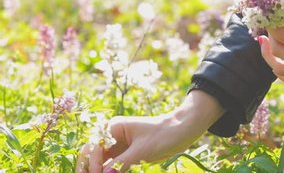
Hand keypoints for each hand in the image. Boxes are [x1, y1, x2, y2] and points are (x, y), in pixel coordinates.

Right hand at [76, 90, 223, 172]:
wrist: (183, 131)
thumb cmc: (164, 134)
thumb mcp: (141, 151)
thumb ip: (120, 164)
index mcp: (113, 128)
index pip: (93, 147)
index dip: (91, 163)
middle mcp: (112, 136)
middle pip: (91, 154)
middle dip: (87, 167)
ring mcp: (118, 146)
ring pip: (99, 162)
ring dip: (97, 170)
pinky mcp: (126, 155)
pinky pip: (112, 166)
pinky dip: (108, 172)